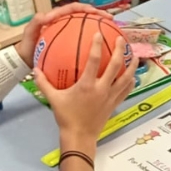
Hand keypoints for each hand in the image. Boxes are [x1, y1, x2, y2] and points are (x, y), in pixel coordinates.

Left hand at [19, 4, 114, 65]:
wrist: (26, 60)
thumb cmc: (28, 47)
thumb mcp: (29, 34)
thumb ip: (35, 23)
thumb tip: (46, 15)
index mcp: (57, 17)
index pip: (73, 8)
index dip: (84, 8)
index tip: (94, 12)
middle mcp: (65, 23)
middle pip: (84, 15)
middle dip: (98, 14)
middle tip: (109, 18)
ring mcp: (69, 33)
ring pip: (87, 26)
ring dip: (100, 26)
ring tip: (112, 29)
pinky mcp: (71, 43)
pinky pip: (85, 40)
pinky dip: (94, 42)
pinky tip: (104, 49)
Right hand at [33, 34, 137, 149]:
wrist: (80, 136)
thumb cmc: (66, 117)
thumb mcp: (53, 99)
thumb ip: (44, 83)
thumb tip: (35, 69)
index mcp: (87, 85)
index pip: (94, 60)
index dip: (97, 45)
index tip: (98, 34)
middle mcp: (102, 88)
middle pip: (116, 65)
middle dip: (120, 50)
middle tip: (122, 39)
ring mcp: (110, 96)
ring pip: (126, 78)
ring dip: (131, 65)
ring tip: (135, 55)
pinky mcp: (115, 104)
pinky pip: (126, 90)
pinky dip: (130, 82)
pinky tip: (133, 76)